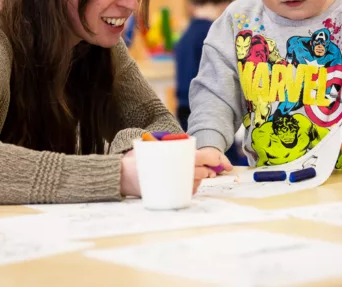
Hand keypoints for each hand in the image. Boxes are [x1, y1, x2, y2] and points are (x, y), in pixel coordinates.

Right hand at [120, 147, 234, 196]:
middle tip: (208, 168)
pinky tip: (185, 181)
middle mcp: (177, 173)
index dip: (215, 159)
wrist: (120, 177)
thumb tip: (189, 146)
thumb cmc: (136, 159)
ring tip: (193, 173)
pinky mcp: (170, 196)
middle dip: (206, 170)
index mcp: (175, 158)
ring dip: (199, 179)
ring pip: (195, 183)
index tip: (221, 162)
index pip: (202, 157)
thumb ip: (170, 146)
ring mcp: (174, 187)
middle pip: (201, 172)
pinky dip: (190, 186)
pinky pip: (187, 192)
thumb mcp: (152, 145)